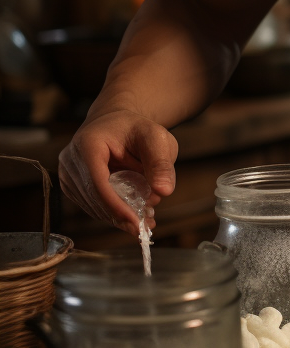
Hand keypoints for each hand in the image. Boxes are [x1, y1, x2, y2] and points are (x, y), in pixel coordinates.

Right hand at [58, 111, 177, 234]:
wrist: (115, 123)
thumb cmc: (136, 129)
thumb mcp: (156, 138)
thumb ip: (161, 163)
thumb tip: (164, 192)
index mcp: (88, 144)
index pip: (98, 182)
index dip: (116, 205)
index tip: (136, 223)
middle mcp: (71, 160)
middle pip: (94, 198)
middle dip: (122, 214)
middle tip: (149, 223)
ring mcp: (67, 175)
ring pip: (93, 206)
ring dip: (118, 216)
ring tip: (146, 218)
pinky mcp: (71, 186)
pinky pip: (92, 205)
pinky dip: (112, 212)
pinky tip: (133, 213)